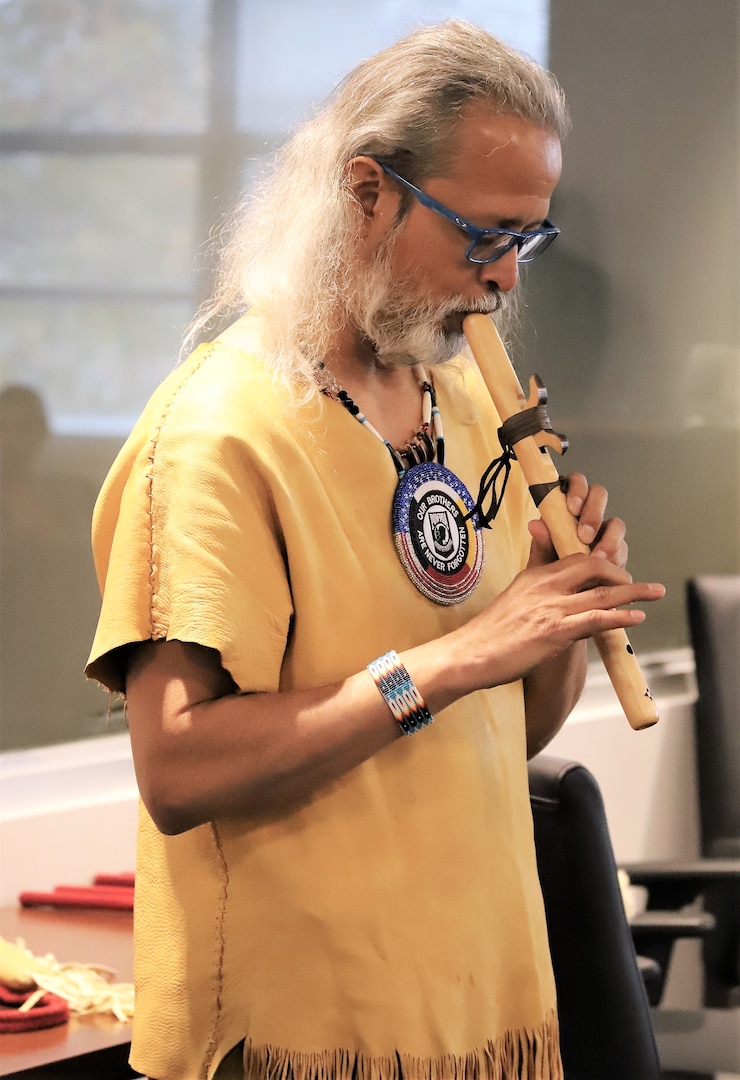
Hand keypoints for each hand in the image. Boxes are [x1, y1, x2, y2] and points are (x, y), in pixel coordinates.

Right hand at [457, 551, 663, 691]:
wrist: (470, 655)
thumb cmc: (490, 632)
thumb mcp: (513, 595)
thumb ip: (532, 579)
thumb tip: (544, 570)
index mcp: (535, 575)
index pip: (576, 557)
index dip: (601, 561)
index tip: (617, 570)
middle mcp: (545, 585)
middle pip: (593, 565)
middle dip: (622, 571)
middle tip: (639, 583)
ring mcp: (551, 607)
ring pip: (602, 592)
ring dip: (634, 591)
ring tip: (655, 592)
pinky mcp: (555, 631)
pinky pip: (597, 619)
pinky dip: (621, 617)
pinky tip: (637, 617)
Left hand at [527, 471, 627, 569]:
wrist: (558, 595)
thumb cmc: (548, 570)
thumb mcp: (540, 558)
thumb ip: (541, 542)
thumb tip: (535, 525)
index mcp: (566, 506)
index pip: (576, 482)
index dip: (578, 489)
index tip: (572, 507)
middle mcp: (588, 514)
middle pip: (600, 496)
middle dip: (594, 513)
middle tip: (584, 535)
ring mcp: (604, 531)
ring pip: (616, 523)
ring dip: (609, 539)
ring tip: (596, 557)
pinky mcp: (616, 550)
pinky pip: (622, 548)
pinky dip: (615, 558)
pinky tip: (605, 568)